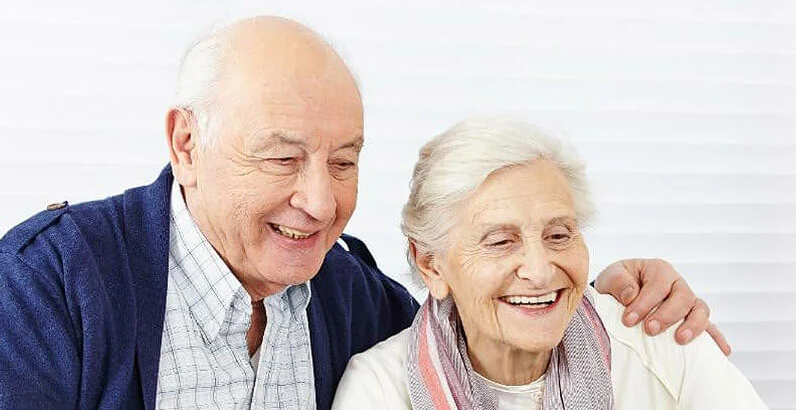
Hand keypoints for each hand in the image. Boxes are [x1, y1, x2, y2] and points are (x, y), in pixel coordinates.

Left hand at [593, 258, 730, 355]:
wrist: (621, 293)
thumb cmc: (618, 284)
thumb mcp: (611, 277)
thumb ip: (618, 282)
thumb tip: (630, 295)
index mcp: (659, 270)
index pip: (657, 285)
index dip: (644, 303)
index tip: (629, 320)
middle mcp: (677, 284)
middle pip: (683, 297)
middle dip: (667, 315)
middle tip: (650, 330)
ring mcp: (688, 302)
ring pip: (700, 310)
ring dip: (693, 326)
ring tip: (680, 340)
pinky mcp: (692, 319)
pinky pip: (709, 327)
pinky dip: (716, 338)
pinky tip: (722, 351)